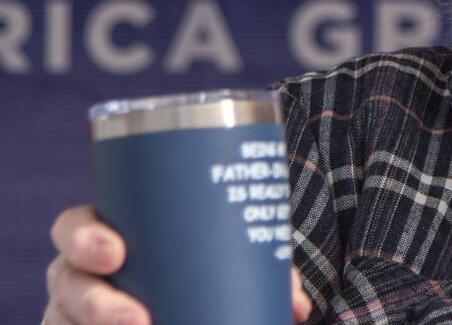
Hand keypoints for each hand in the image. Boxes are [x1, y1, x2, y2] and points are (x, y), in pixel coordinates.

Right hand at [45, 204, 313, 323]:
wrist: (194, 311)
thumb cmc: (200, 273)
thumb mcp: (222, 264)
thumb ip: (261, 275)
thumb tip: (297, 305)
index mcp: (108, 236)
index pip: (74, 227)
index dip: (83, 236)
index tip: (117, 252)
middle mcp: (81, 277)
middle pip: (64, 282)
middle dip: (94, 301)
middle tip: (137, 319)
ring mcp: (74, 316)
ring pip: (63, 323)